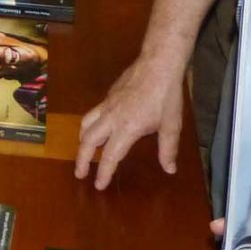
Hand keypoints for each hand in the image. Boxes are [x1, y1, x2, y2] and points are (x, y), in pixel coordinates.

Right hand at [74, 56, 185, 188]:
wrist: (158, 64)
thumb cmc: (166, 96)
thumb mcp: (171, 125)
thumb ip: (168, 149)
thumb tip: (169, 169)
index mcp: (126, 129)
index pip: (109, 156)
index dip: (103, 173)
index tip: (98, 185)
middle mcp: (111, 118)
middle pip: (88, 141)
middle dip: (81, 159)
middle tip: (80, 173)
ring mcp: (107, 105)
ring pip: (85, 124)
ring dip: (82, 141)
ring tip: (83, 151)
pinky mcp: (108, 96)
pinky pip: (92, 113)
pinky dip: (89, 125)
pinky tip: (98, 127)